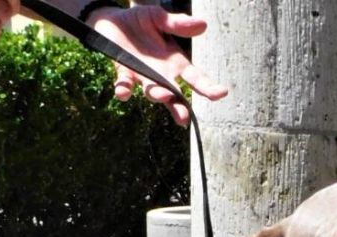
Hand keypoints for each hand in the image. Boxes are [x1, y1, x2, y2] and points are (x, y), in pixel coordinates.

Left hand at [87, 5, 227, 125]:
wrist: (114, 20)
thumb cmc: (141, 21)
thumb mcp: (160, 18)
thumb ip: (178, 24)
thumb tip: (203, 25)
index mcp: (175, 63)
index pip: (196, 78)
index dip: (208, 87)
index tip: (221, 93)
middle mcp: (161, 75)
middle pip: (175, 95)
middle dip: (180, 107)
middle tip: (185, 119)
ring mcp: (143, 76)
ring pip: (152, 92)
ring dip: (157, 95)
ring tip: (163, 96)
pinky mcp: (123, 73)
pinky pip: (124, 84)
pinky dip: (123, 90)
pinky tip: (123, 94)